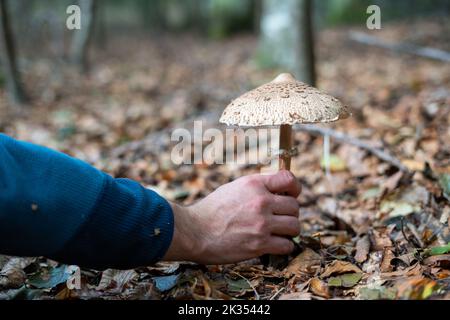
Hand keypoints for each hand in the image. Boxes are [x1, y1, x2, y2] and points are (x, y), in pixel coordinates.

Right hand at [163, 170, 300, 263]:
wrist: (193, 232)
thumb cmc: (211, 210)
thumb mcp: (234, 188)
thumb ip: (257, 188)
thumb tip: (278, 191)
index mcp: (254, 184)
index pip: (289, 180)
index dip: (294, 188)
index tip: (291, 195)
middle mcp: (261, 201)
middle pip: (295, 206)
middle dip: (289, 214)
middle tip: (278, 219)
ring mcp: (261, 224)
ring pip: (295, 226)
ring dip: (288, 231)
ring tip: (277, 232)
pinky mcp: (259, 244)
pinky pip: (287, 245)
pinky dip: (283, 246)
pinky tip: (273, 245)